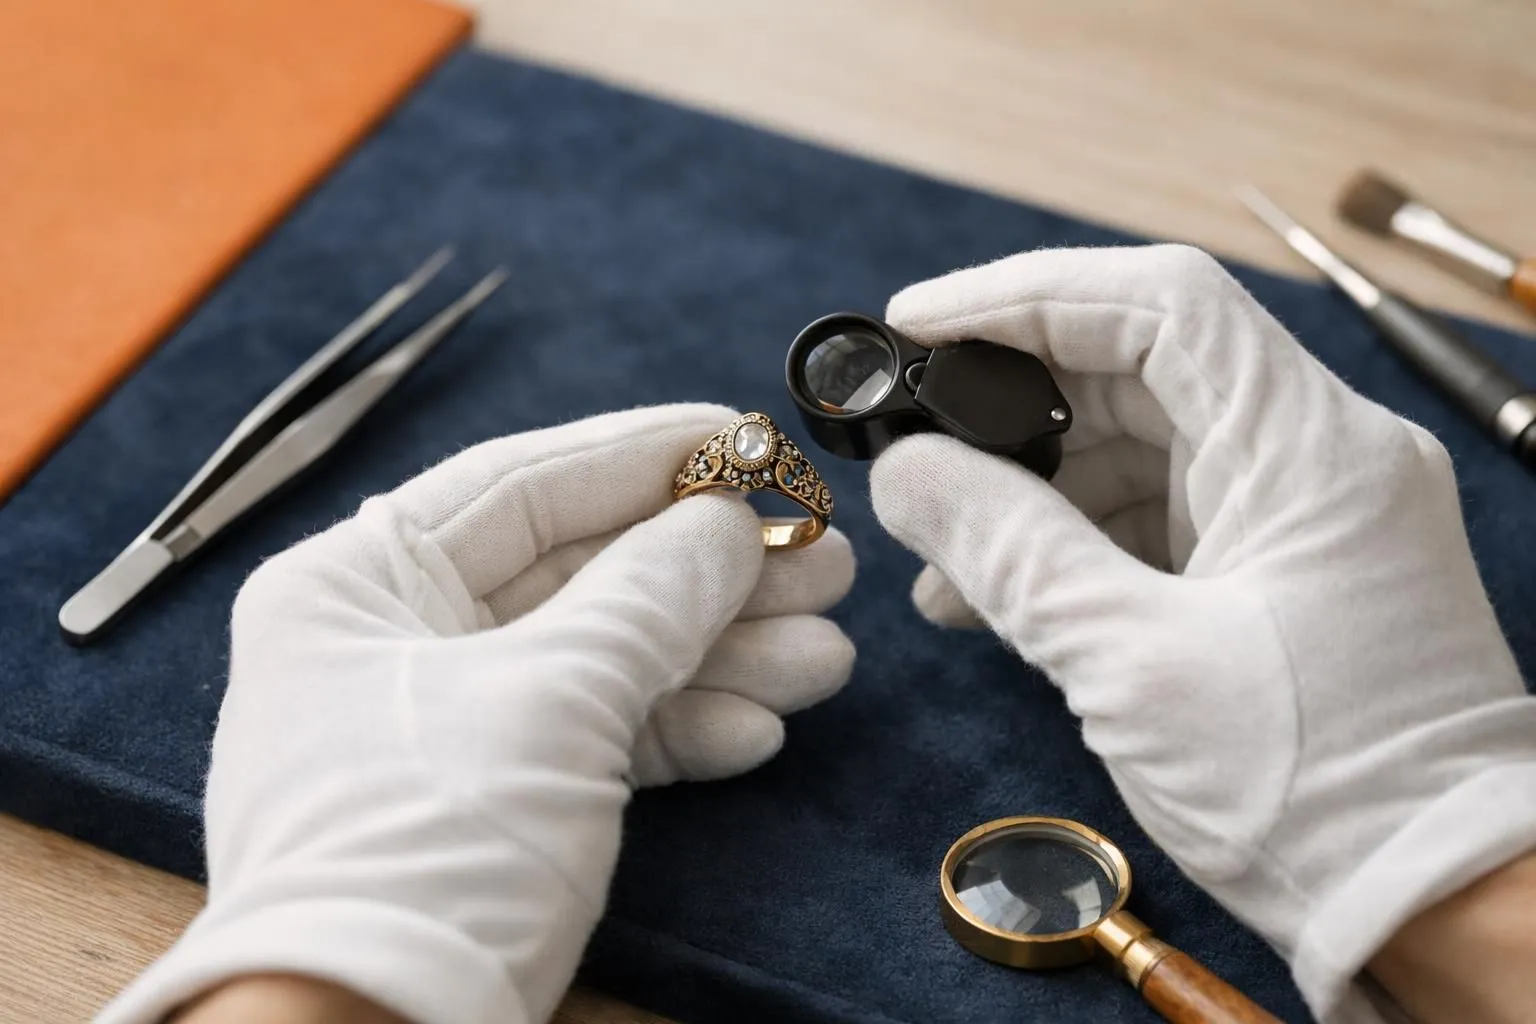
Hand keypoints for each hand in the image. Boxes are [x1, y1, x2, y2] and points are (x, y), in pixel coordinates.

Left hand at [100, 404, 855, 1023]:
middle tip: (820, 559)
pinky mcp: (492, 802)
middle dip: (708, 574)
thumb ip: (652, 592)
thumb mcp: (555, 696)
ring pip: (602, 659)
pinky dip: (678, 730)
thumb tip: (726, 524)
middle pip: (579, 573)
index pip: (524, 482)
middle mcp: (394, 642)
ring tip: (826, 655)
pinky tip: (759, 727)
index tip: (751, 441)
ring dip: (718, 657)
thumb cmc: (428, 851)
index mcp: (358, 581)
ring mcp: (447, 727)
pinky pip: (596, 737)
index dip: (649, 455)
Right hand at [869, 246, 1535, 1021]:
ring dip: (1037, 492)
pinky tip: (1006, 599)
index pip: (1157, 303)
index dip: (1021, 295)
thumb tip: (905, 473)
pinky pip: (1169, 514)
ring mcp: (1312, 510)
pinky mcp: (1292, 566)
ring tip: (944, 568)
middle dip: (1012, 409)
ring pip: (1148, 446)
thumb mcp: (1130, 663)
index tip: (912, 326)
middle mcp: (1324, 455)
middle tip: (911, 450)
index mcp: (1312, 449)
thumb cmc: (1316, 793)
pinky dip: (1082, 542)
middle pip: (1144, 369)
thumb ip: (1006, 551)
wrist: (1441, 905)